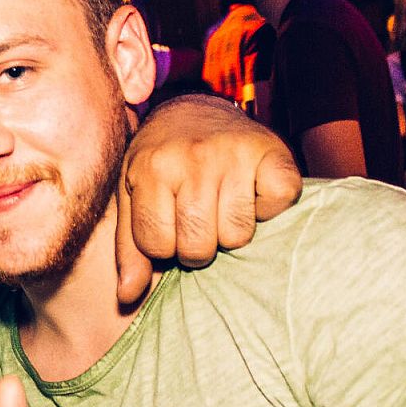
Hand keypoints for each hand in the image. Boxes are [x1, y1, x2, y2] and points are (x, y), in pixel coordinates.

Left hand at [116, 94, 300, 304]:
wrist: (192, 109)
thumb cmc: (158, 162)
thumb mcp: (131, 197)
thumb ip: (129, 248)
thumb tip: (128, 296)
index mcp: (151, 169)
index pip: (159, 246)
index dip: (164, 245)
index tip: (168, 223)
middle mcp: (192, 158)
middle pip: (199, 246)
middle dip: (197, 245)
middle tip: (197, 219)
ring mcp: (234, 153)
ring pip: (238, 234)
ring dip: (231, 230)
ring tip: (221, 205)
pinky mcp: (272, 152)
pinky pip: (278, 203)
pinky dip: (269, 207)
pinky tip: (251, 191)